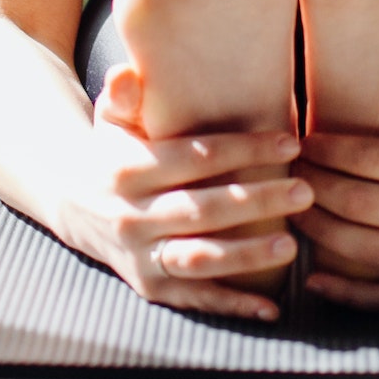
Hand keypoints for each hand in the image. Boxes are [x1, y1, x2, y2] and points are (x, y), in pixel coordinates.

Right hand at [57, 77, 312, 320]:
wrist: (73, 204)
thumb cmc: (112, 151)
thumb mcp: (110, 118)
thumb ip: (123, 95)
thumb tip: (126, 72)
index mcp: (127, 169)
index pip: (194, 157)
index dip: (242, 150)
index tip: (290, 143)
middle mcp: (131, 216)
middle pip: (201, 209)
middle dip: (256, 202)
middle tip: (306, 191)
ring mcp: (140, 256)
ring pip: (198, 258)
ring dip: (246, 256)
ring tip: (292, 247)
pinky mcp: (149, 286)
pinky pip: (194, 298)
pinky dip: (231, 305)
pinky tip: (270, 307)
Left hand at [296, 75, 378, 309]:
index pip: (373, 161)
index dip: (330, 152)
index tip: (303, 143)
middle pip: (359, 203)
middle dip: (314, 188)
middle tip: (288, 173)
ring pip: (363, 248)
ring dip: (319, 230)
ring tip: (292, 209)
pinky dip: (347, 294)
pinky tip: (315, 278)